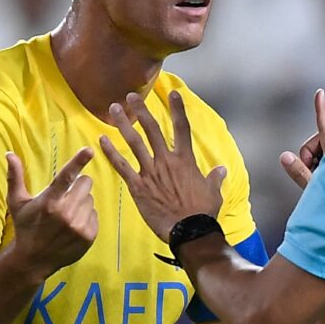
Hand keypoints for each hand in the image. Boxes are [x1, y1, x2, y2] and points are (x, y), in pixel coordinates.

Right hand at [6, 147, 98, 279]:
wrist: (33, 260)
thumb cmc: (25, 227)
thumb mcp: (17, 202)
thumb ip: (15, 177)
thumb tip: (9, 153)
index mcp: (49, 202)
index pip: (66, 176)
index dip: (78, 161)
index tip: (88, 150)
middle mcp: (65, 213)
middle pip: (85, 184)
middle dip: (78, 186)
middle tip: (66, 196)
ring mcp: (78, 226)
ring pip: (91, 200)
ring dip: (82, 203)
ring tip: (67, 214)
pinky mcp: (88, 236)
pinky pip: (95, 215)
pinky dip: (87, 217)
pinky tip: (73, 225)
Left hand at [99, 91, 225, 241]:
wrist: (188, 230)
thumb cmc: (202, 212)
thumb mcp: (213, 192)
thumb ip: (214, 178)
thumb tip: (222, 169)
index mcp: (185, 160)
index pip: (182, 128)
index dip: (178, 109)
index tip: (173, 93)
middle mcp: (166, 161)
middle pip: (152, 129)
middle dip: (141, 110)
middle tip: (131, 96)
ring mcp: (151, 172)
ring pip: (134, 142)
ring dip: (124, 124)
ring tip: (114, 108)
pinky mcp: (138, 186)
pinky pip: (122, 165)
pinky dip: (111, 151)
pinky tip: (102, 140)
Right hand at [279, 88, 324, 189]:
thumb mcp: (315, 187)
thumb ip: (299, 171)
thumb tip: (284, 156)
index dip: (321, 110)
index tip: (320, 93)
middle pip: (316, 138)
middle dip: (309, 152)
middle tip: (313, 173)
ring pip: (320, 145)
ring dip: (316, 159)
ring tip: (323, 177)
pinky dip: (322, 161)